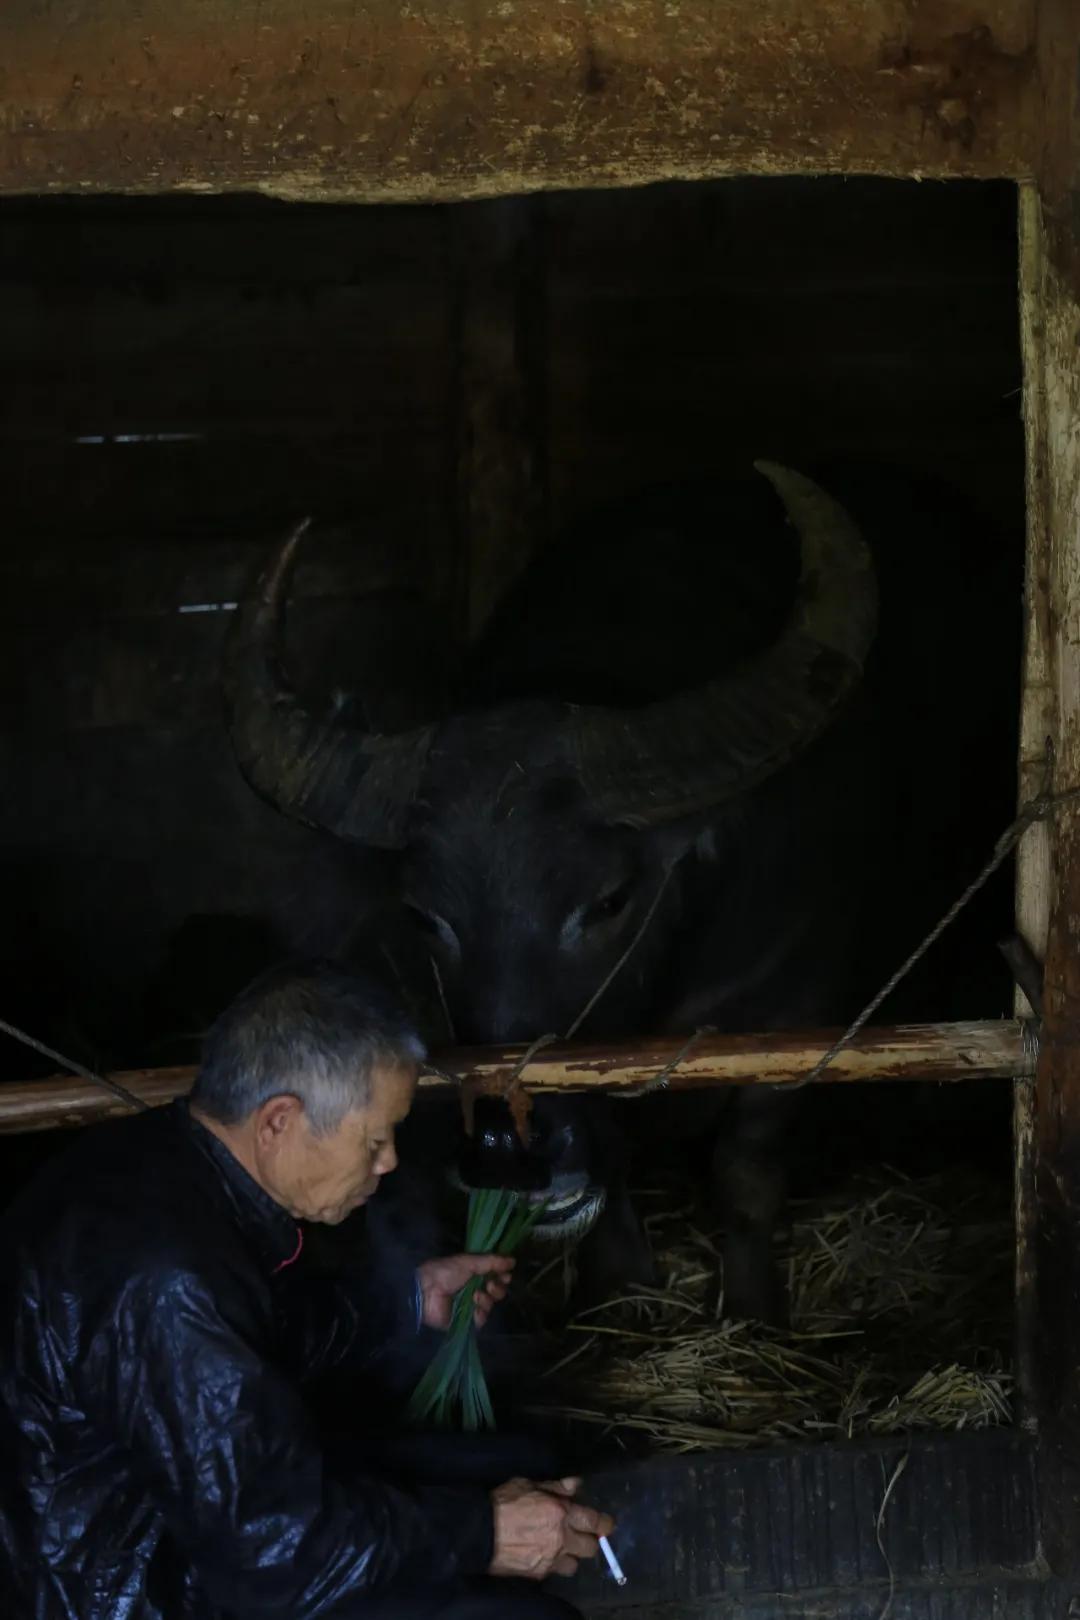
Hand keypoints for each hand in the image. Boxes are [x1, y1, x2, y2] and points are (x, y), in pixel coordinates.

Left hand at [416, 1253, 514, 1330]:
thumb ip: (492, 1262)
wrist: (426, 1291)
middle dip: (498, 1287)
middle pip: (498, 1292)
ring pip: (491, 1305)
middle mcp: (475, 1290)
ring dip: (488, 1298)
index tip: (506, 1274)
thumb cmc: (445, 1271)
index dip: (503, 1276)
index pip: (497, 1277)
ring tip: (477, 1294)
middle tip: (490, 1284)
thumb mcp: (469, 1261)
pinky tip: (475, 1304)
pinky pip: (482, 1319)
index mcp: (475, 1274)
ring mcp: (471, 1306)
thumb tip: (514, 1260)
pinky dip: (481, 1311)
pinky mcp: (466, 1322)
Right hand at [489, 1476, 614, 1580]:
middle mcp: (561, 1539)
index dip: (605, 1524)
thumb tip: (575, 1484)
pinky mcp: (538, 1575)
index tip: (606, 1525)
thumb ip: (556, 1486)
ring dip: (569, 1557)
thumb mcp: (529, 1484)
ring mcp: (550, 1560)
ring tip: (557, 1549)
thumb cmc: (504, 1502)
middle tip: (579, 1535)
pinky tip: (538, 1556)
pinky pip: (552, 1572)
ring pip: (573, 1565)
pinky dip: (549, 1565)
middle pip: (590, 1548)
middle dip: (588, 1542)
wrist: (479, 1532)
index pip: (595, 1522)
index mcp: (562, 1514)